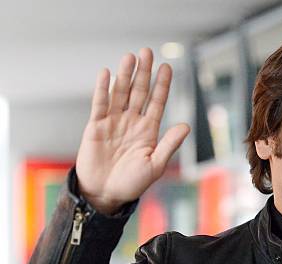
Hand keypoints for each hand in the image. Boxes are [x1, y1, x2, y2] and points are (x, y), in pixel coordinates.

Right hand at [75, 48, 189, 214]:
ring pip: (120, 93)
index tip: (167, 67)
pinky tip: (106, 73)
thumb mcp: (155, 165)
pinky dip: (103, 89)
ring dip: (125, 75)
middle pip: (139, 92)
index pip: (157, 102)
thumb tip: (186, 125)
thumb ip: (169, 144)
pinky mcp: (95, 127)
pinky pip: (100, 104)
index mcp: (149, 130)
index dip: (162, 85)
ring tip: (130, 56)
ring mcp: (114, 122)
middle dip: (144, 72)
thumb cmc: (132, 183)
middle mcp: (132, 122)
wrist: (106, 194)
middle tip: (147, 52)